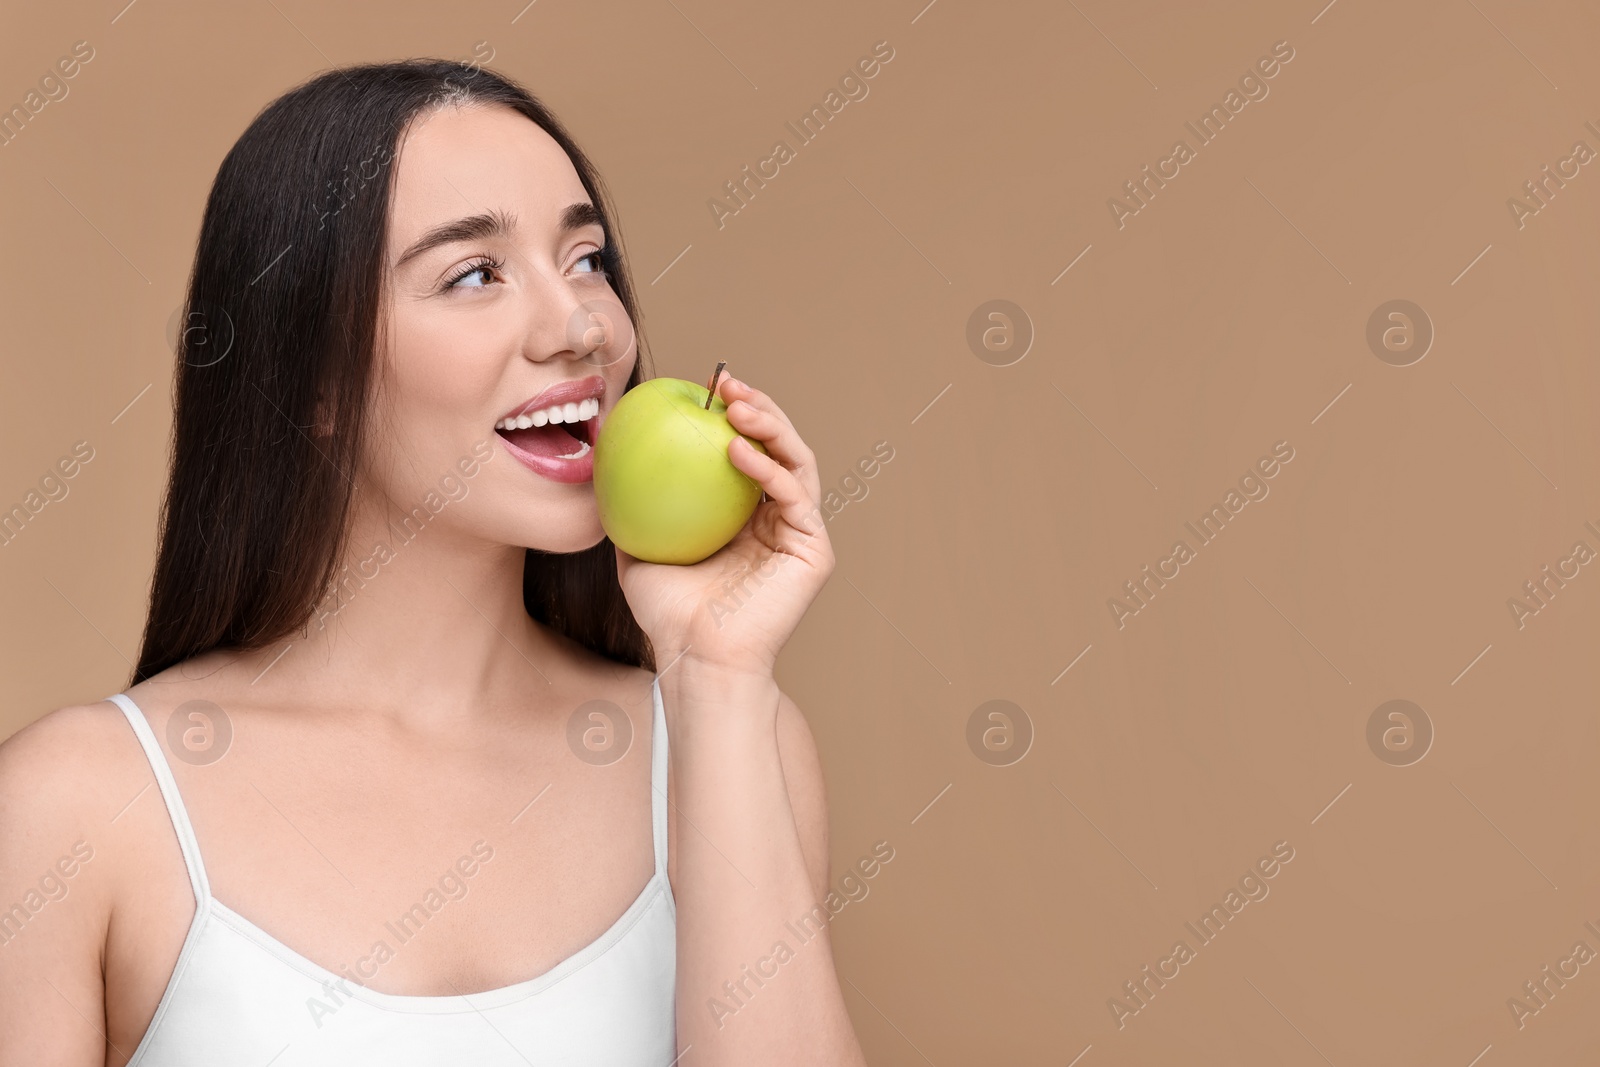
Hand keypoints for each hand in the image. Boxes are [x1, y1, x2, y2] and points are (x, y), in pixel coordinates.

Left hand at [612, 374, 834, 678]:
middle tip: (727, 383)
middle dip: (759, 406)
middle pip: (780, 447)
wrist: (696, 659)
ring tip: (737, 405)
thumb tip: (604, 460)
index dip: (733, 415)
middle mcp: (779, 520)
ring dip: (772, 425)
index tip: (705, 389)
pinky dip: (768, 467)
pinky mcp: (814, 551)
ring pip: (797, 462)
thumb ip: (632, 506)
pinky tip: (736, 449)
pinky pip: (793, 496)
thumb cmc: (668, 613)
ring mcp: (800, 534)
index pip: (748, 451)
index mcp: (746, 518)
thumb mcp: (637, 547)